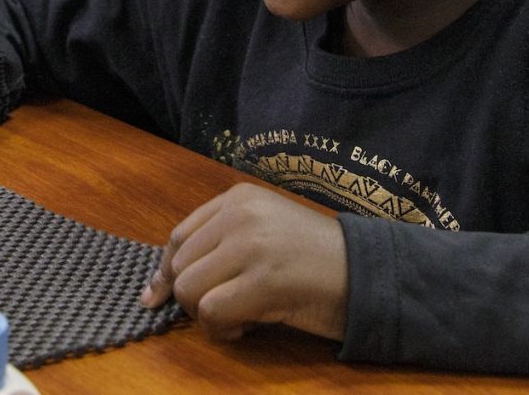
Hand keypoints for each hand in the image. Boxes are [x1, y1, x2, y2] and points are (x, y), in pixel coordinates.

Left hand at [140, 183, 348, 341]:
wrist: (368, 273)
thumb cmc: (316, 259)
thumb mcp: (264, 233)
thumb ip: (220, 245)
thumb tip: (163, 286)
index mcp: (238, 198)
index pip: (179, 237)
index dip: (165, 272)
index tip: (159, 297)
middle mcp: (239, 215)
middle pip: (180, 266)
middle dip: (191, 299)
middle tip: (224, 311)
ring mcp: (250, 246)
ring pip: (189, 290)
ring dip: (206, 316)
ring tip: (238, 318)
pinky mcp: (262, 280)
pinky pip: (212, 312)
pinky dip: (222, 329)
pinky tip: (246, 327)